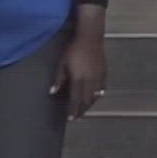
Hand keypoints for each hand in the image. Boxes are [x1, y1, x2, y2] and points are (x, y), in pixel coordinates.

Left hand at [50, 7, 106, 121]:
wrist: (90, 38)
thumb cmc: (73, 50)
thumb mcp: (62, 64)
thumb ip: (58, 79)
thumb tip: (52, 92)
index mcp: (78, 79)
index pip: (75, 99)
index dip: (73, 110)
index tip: (70, 118)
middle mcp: (90, 81)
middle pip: (86, 100)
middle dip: (81, 110)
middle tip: (77, 118)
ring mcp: (99, 77)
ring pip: (95, 96)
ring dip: (90, 104)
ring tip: (85, 110)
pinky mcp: (104, 72)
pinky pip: (102, 88)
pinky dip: (99, 95)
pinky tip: (97, 97)